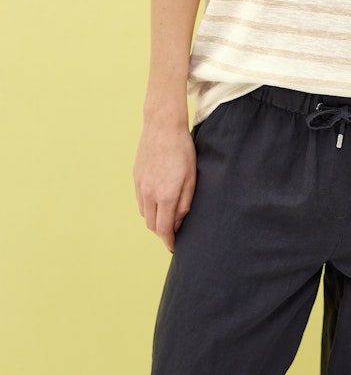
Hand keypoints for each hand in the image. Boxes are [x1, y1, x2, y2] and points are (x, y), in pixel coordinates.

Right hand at [133, 119, 195, 252]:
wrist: (162, 126)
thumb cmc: (182, 150)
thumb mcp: (191, 178)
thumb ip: (185, 203)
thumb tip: (178, 223)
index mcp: (165, 196)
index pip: (163, 229)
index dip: (169, 242)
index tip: (174, 248)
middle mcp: (148, 194)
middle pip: (151, 225)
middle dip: (162, 232)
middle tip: (174, 232)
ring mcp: (139, 185)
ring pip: (144, 213)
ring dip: (154, 219)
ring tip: (167, 217)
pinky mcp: (136, 177)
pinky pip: (139, 200)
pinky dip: (147, 207)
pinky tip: (158, 201)